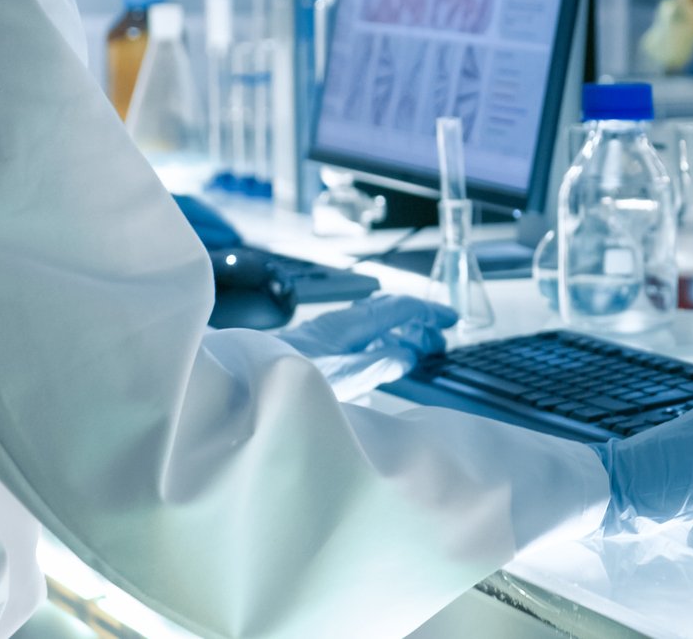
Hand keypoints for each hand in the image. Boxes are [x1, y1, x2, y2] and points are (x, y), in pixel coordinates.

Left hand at [277, 295, 455, 362]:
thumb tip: (407, 353)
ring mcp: (326, 336)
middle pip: (385, 313)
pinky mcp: (315, 350)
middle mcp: (337, 325)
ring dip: (399, 332)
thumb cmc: (286, 379)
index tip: (450, 319)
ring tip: (418, 347)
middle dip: (416, 321)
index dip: (426, 312)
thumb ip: (378, 365)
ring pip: (372, 324)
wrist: (242, 383)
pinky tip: (380, 357)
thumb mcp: (342, 377)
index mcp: (346, 326)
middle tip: (440, 338)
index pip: (396, 308)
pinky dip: (380, 342)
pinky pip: (359, 337)